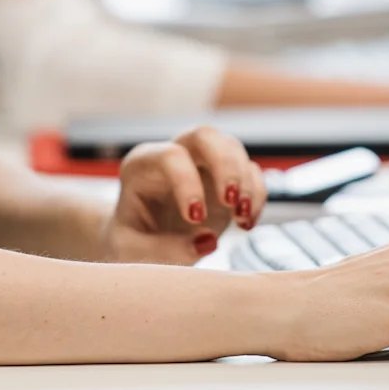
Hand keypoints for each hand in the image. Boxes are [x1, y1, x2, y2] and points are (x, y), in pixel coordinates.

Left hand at [102, 127, 267, 265]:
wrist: (140, 246)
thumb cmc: (131, 244)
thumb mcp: (135, 253)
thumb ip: (165, 250)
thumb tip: (208, 241)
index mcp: (142, 167)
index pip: (170, 156)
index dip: (187, 182)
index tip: (195, 218)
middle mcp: (173, 158)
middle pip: (205, 136)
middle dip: (225, 166)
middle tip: (232, 201)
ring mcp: (201, 165)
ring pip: (232, 148)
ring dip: (246, 182)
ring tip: (242, 217)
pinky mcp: (224, 179)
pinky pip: (250, 171)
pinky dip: (257, 195)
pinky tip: (247, 222)